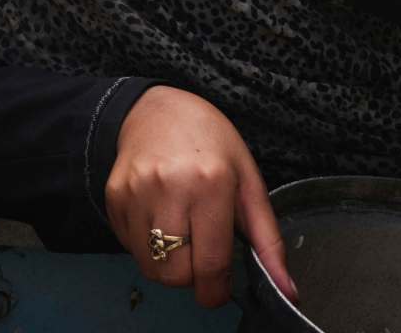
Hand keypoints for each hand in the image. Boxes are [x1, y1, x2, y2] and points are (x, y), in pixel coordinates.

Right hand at [106, 86, 294, 309]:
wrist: (156, 110)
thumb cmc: (210, 143)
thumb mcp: (248, 181)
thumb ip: (267, 239)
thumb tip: (287, 289)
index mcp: (211, 184)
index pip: (210, 265)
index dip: (217, 290)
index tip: (222, 286)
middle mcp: (169, 189)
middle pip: (177, 275)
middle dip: (193, 276)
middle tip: (203, 252)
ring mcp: (136, 194)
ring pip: (151, 268)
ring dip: (170, 265)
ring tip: (182, 233)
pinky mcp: (114, 199)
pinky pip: (130, 249)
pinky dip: (148, 248)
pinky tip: (160, 219)